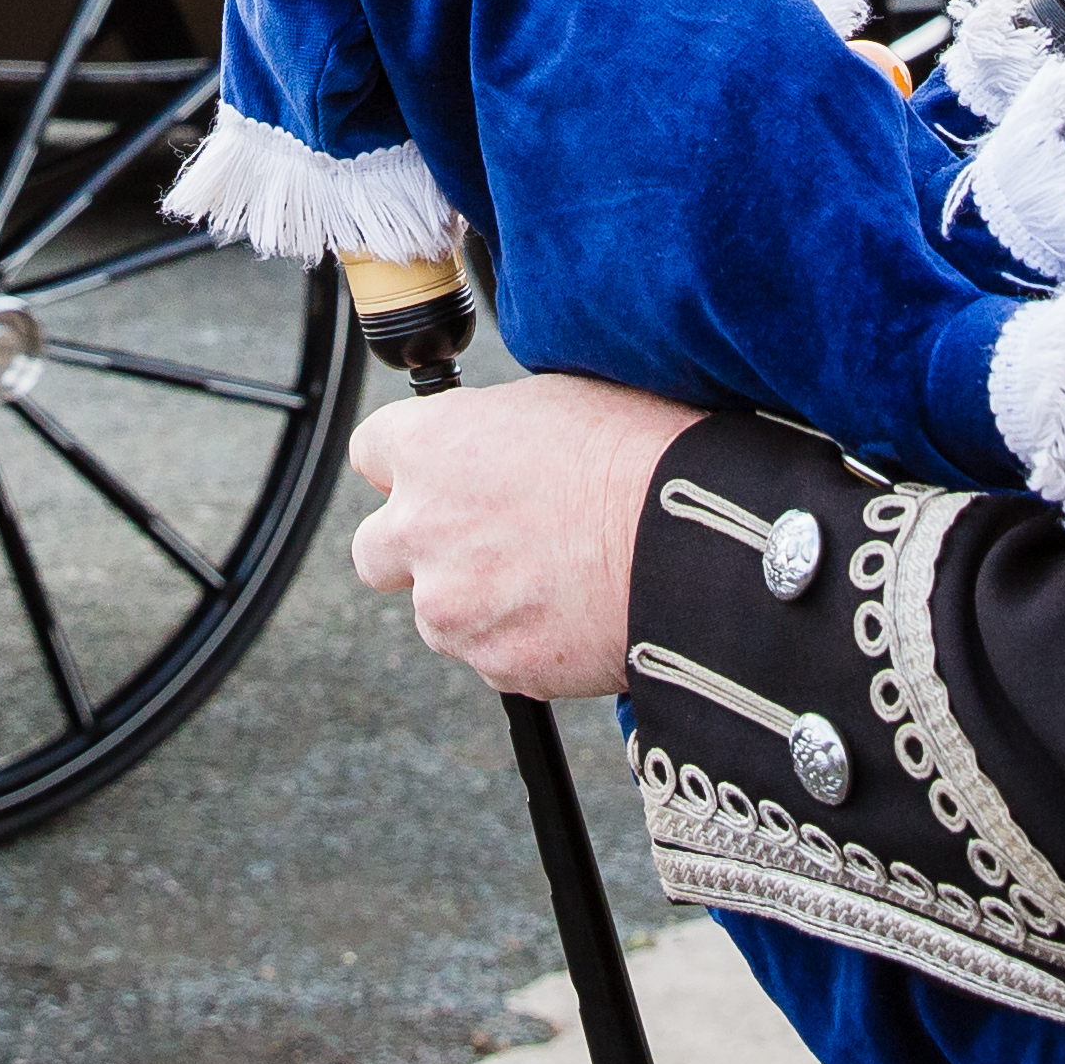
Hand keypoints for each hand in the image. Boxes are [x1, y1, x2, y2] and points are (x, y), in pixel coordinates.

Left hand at [346, 373, 699, 700]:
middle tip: (479, 539)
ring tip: (549, 576)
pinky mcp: (495, 663)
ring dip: (473, 599)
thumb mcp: (554, 400)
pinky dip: (521, 639)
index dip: (411, 464)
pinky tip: (573, 610)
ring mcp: (452, 605)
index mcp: (431, 449)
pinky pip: (492, 654)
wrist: (693, 545)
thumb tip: (488, 446)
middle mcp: (421, 529)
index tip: (440, 472)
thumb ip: (490, 432)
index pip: (372, 452)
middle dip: (416, 547)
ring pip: (436, 611)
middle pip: (375, 549)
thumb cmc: (639, 454)